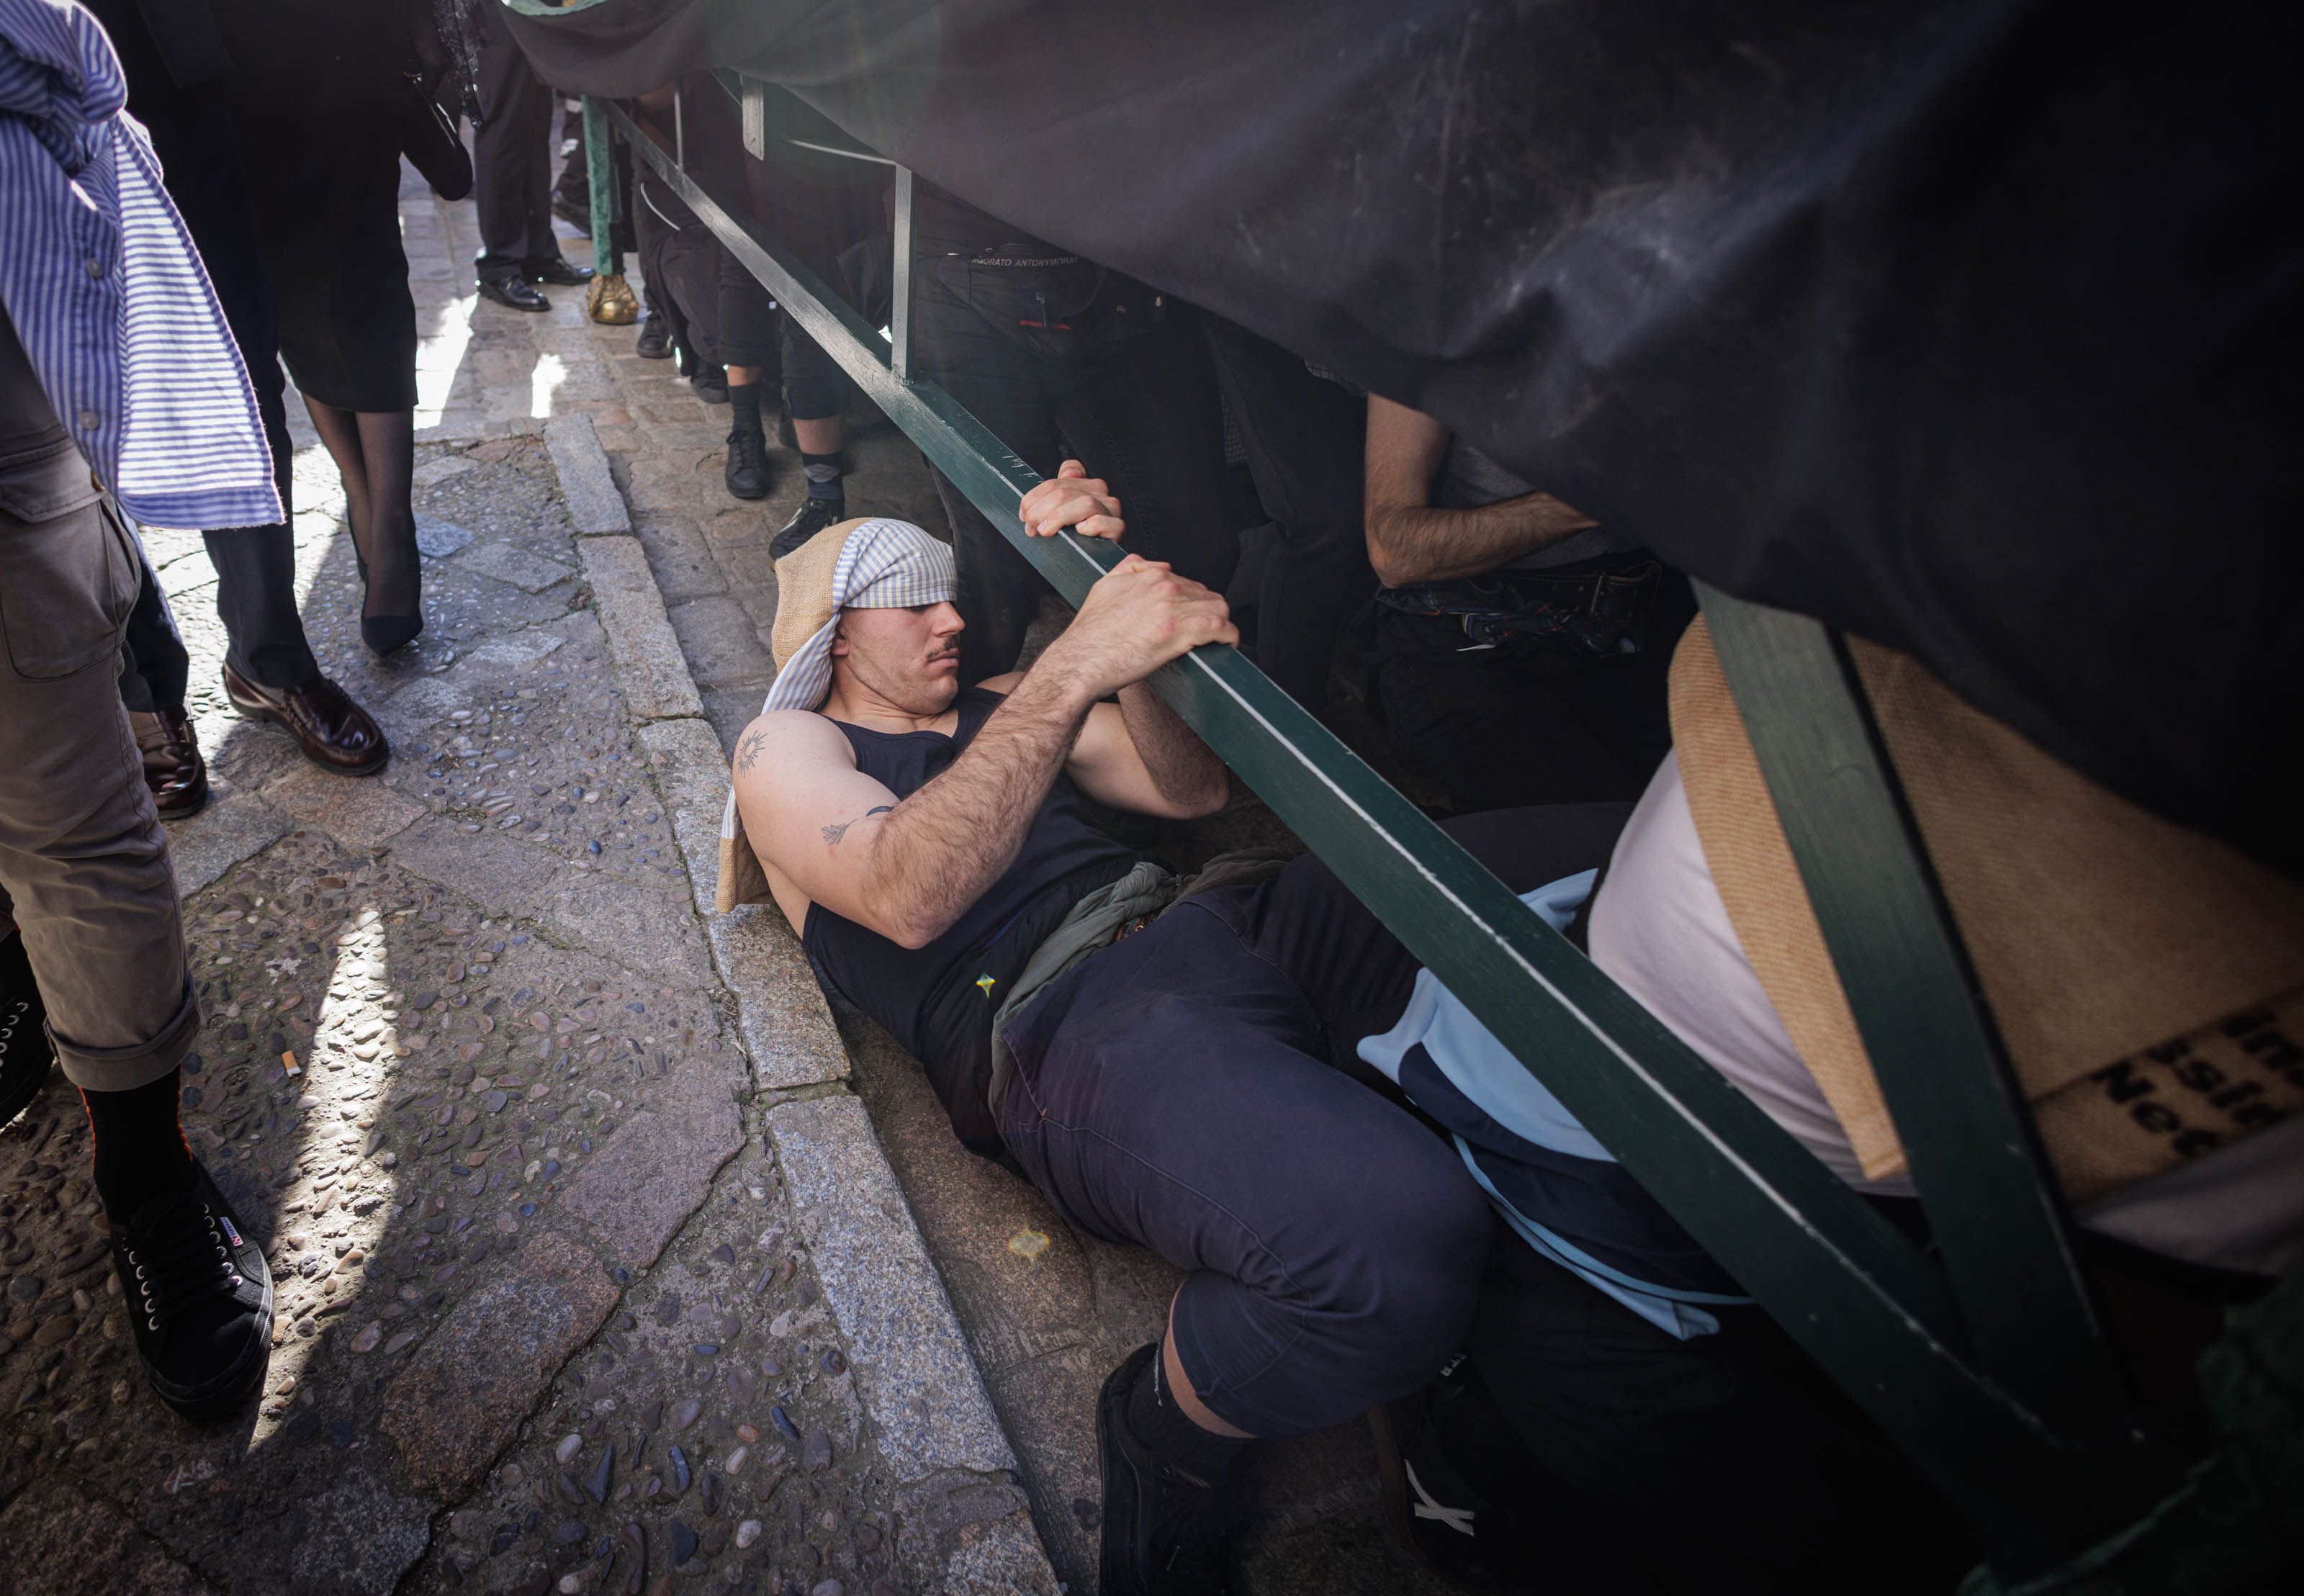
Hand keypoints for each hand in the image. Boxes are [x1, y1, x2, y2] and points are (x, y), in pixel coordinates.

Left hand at [1018, 460, 1123, 541]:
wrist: (1089, 564)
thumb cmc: (1071, 538)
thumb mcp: (1058, 512)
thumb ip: (1059, 489)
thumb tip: (1068, 471)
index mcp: (1087, 485)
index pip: (1063, 475)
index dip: (1038, 493)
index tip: (1025, 512)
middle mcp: (1100, 494)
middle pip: (1066, 491)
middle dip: (1040, 510)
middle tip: (1031, 527)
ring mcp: (1110, 510)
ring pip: (1085, 503)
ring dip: (1059, 517)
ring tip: (1045, 531)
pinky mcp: (1117, 529)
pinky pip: (1105, 522)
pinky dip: (1090, 526)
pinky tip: (1079, 532)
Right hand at [1040, 555, 1236, 701]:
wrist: (1081, 661)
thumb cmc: (1090, 633)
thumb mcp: (1103, 588)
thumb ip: (1126, 570)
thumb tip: (1146, 564)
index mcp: (1148, 575)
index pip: (1187, 582)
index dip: (1193, 602)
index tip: (1192, 617)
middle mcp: (1164, 586)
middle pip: (1206, 594)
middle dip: (1208, 612)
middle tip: (1207, 631)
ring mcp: (1173, 608)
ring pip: (1218, 608)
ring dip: (1222, 623)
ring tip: (1219, 638)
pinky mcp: (1179, 632)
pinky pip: (1220, 627)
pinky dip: (1229, 636)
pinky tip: (1227, 644)